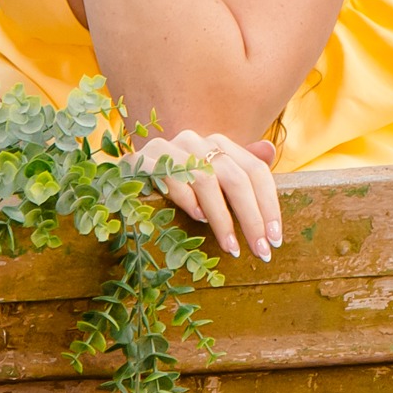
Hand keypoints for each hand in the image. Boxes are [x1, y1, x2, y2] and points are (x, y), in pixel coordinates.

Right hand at [133, 130, 282, 260]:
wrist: (116, 182)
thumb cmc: (169, 187)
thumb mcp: (207, 179)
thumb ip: (237, 169)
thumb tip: (270, 149)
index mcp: (216, 144)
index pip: (255, 170)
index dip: (269, 205)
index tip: (275, 239)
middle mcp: (195, 141)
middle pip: (236, 178)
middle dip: (252, 218)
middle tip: (260, 251)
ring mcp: (167, 148)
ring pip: (207, 180)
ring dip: (222, 218)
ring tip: (230, 246)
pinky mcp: (140, 159)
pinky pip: (171, 179)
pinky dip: (188, 200)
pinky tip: (197, 219)